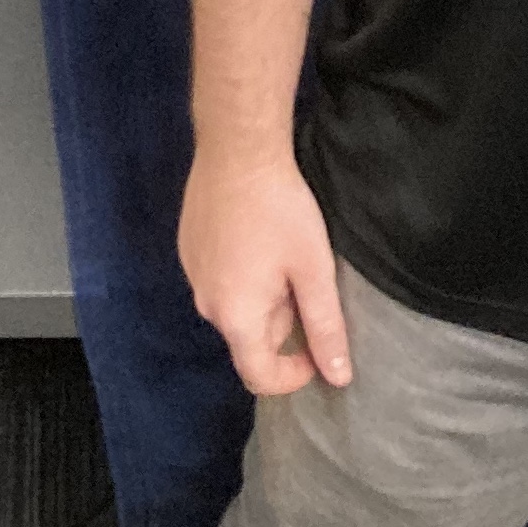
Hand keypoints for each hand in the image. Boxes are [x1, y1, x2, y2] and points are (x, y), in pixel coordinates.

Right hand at [178, 148, 351, 395]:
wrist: (238, 148)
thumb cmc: (281, 210)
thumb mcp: (313, 270)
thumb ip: (326, 328)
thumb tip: (339, 378)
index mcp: (235, 317)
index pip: (258, 375)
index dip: (292, 376)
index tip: (317, 352)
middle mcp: (206, 303)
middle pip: (248, 337)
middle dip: (281, 320)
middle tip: (303, 277)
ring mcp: (192, 272)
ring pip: (233, 306)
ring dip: (261, 296)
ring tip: (282, 253)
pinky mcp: (188, 246)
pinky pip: (218, 279)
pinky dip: (241, 272)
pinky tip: (257, 236)